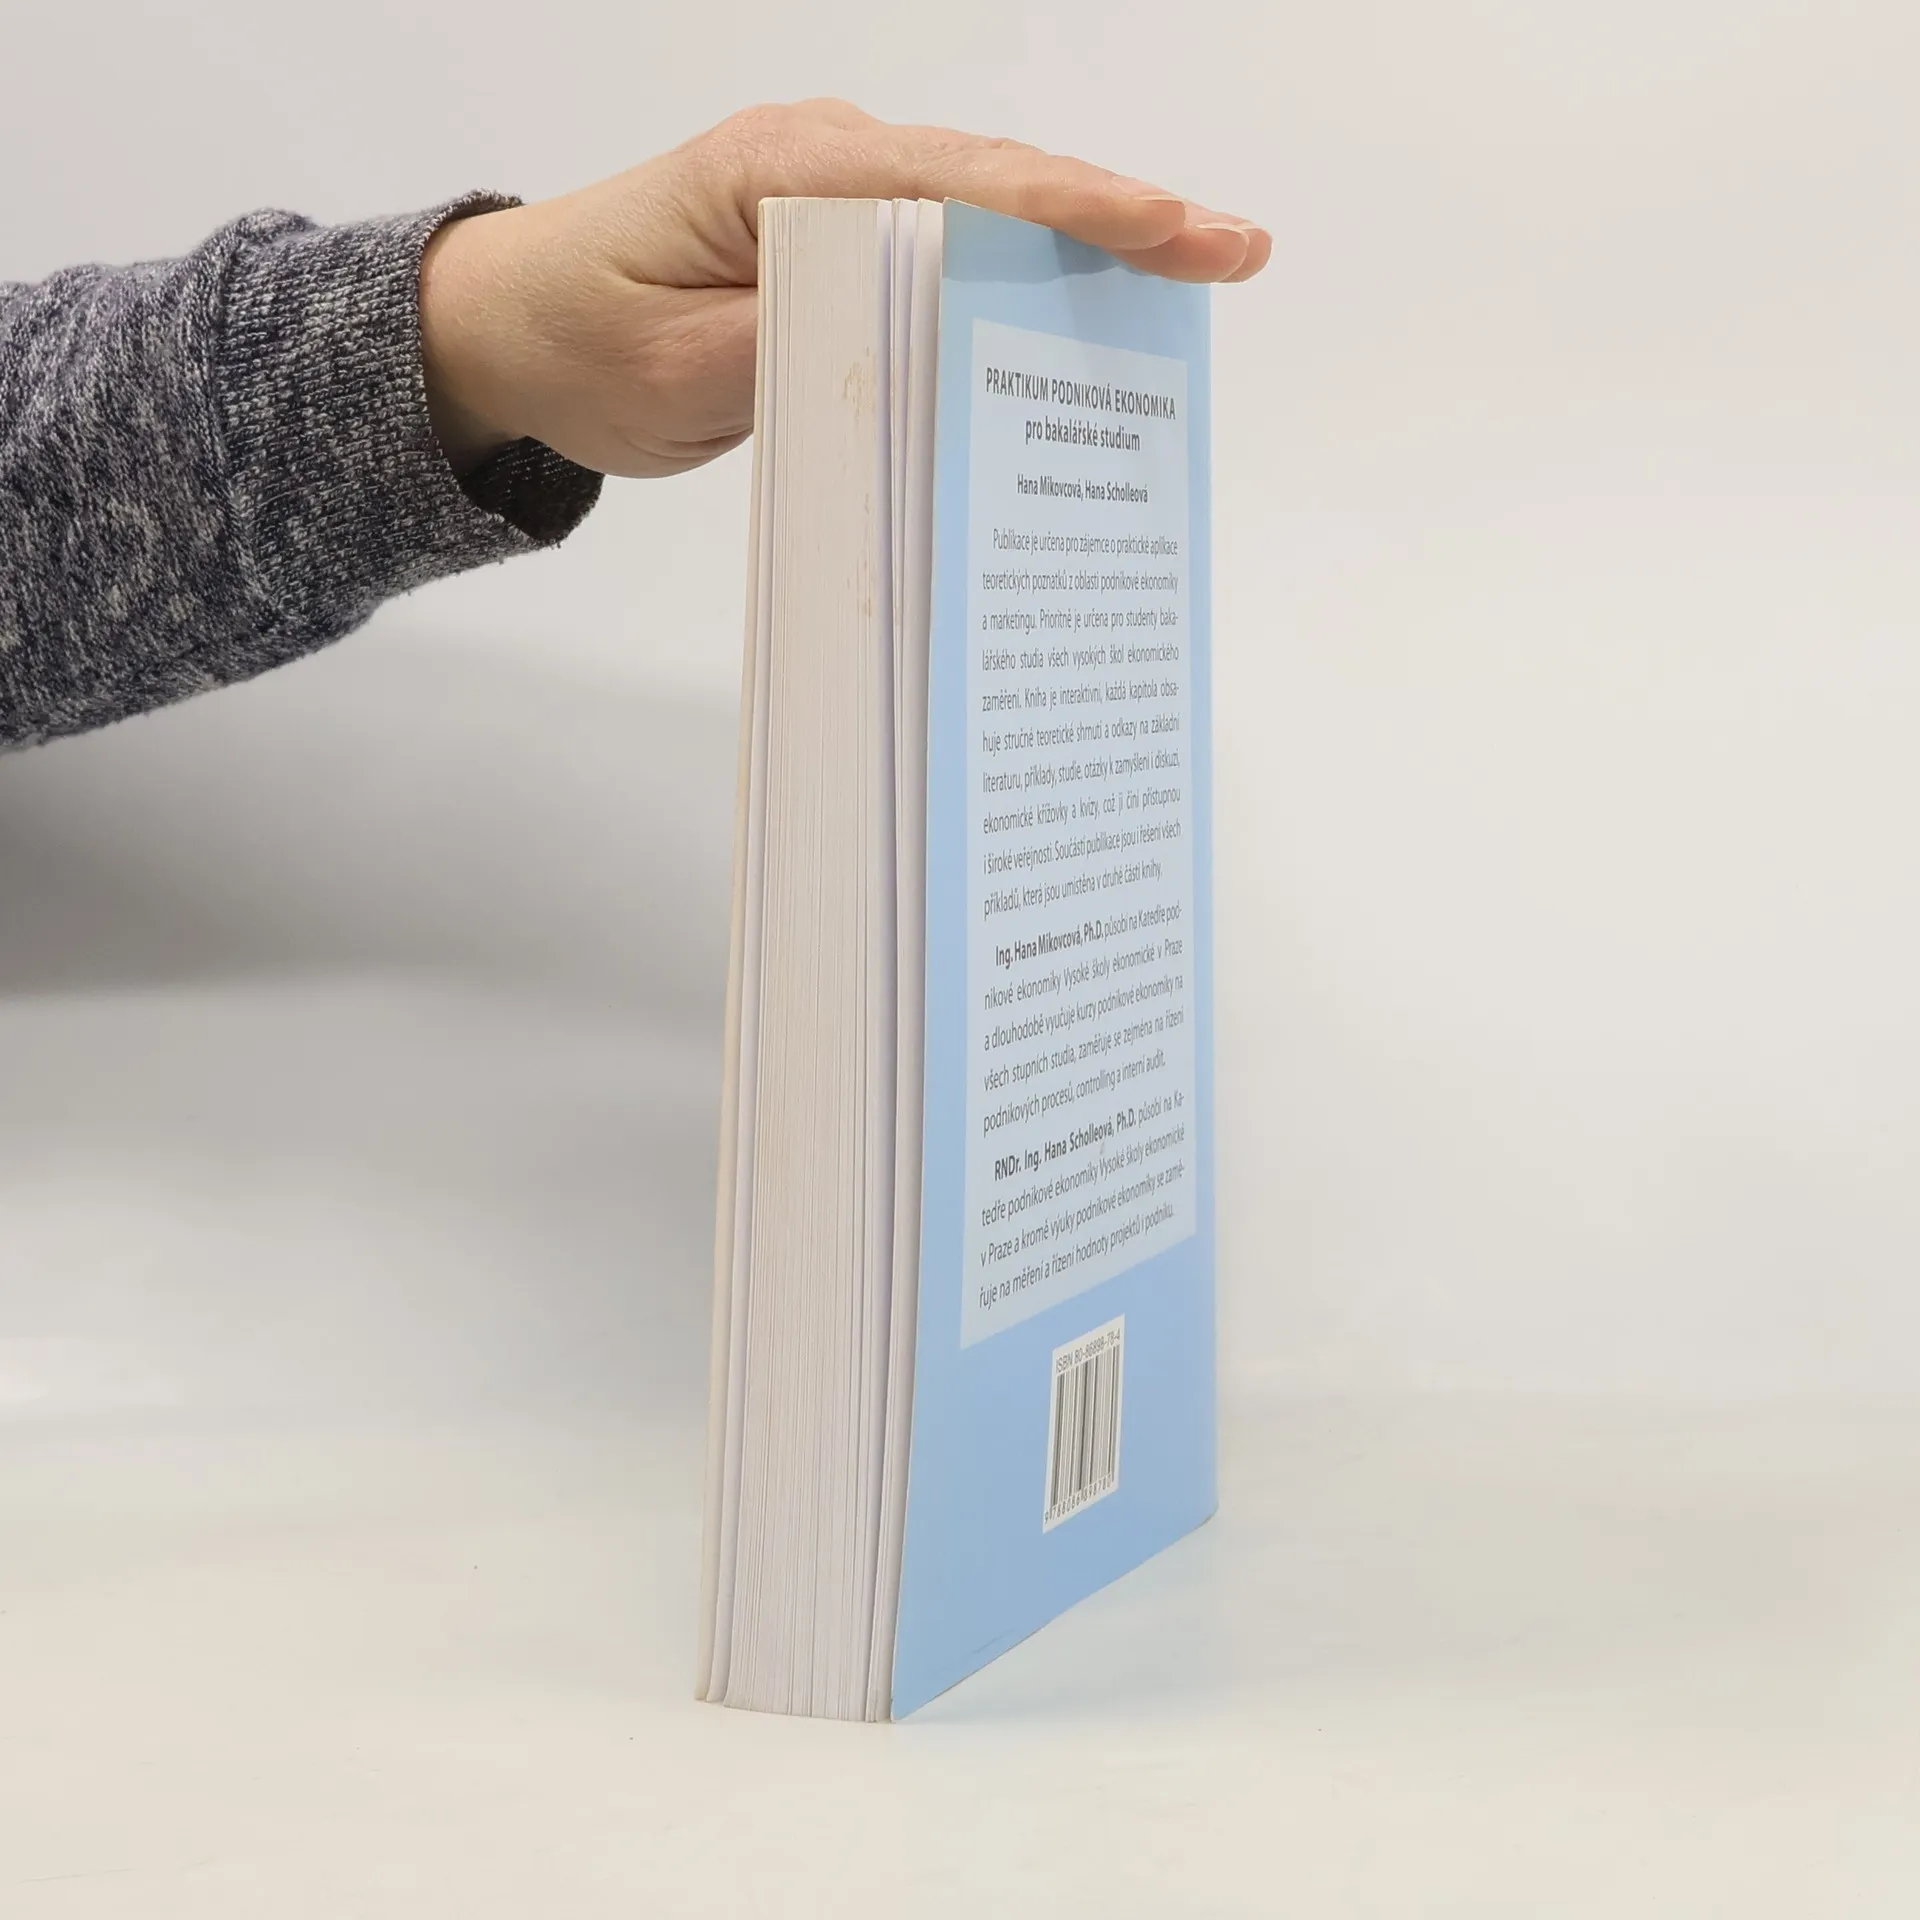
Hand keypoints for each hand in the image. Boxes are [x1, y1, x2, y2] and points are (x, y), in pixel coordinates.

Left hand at [418, 100, 1269, 478]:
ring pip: (981, 219)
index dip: (1072, 205)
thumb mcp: (672, 373)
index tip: (1171, 229)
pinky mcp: (837, 249)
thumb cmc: (579, 342)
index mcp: (783, 173)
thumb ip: (790, 351)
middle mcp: (824, 166)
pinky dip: (1017, 287)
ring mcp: (836, 201)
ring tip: (1193, 283)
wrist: (510, 332)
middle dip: (1118, 218)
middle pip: (994, 185)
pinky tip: (1079, 328)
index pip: (954, 180)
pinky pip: (944, 260)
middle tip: (1233, 250)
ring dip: (1082, 253)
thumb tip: (905, 339)